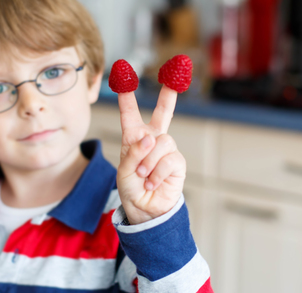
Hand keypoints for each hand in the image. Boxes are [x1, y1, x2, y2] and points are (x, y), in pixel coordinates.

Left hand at [116, 85, 185, 224]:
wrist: (144, 210)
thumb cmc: (131, 188)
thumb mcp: (124, 170)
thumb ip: (134, 152)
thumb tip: (151, 138)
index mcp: (134, 138)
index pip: (130, 113)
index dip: (127, 95)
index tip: (124, 74)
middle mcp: (152, 140)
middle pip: (163, 113)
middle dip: (168, 95)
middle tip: (175, 76)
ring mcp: (166, 151)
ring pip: (162, 142)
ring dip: (149, 161)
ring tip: (143, 175)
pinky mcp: (177, 163)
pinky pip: (169, 160)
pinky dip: (157, 173)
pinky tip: (152, 182)